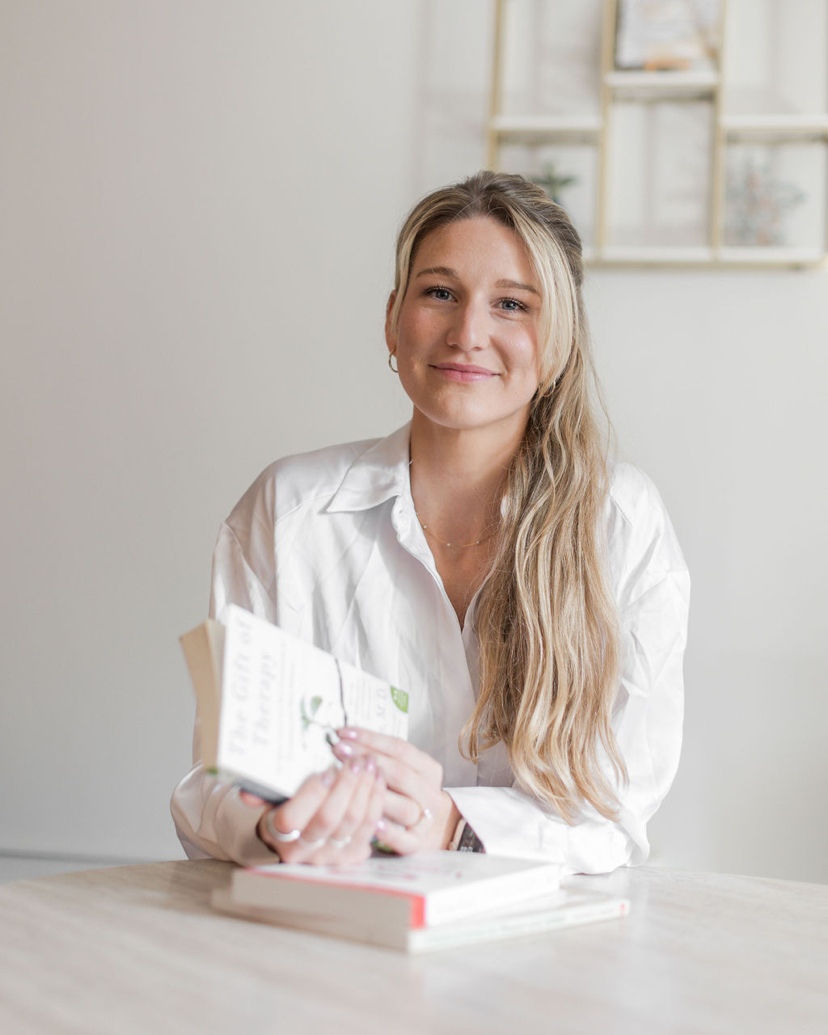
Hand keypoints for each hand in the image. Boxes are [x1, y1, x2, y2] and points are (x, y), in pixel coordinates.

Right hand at [241, 754, 384, 865]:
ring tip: (370, 764)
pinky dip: (376, 800)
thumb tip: (246, 794)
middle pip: (329, 819)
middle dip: (346, 786)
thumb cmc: (284, 809)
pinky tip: (378, 778)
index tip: (326, 770)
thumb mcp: (269, 800)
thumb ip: (260, 793)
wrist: (296, 838)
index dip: (311, 794)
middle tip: (356, 761)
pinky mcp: (353, 854)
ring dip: (365, 789)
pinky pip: (370, 826)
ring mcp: (331, 855)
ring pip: (353, 822)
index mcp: (279, 835)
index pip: (292, 819)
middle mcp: (305, 851)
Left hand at [331, 728, 459, 854]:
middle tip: (339, 750)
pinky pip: (405, 840)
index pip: (400, 748)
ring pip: (404, 807)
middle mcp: (430, 793)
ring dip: (376, 795)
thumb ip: (378, 756)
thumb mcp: (402, 769)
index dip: (371, 739)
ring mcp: (426, 819)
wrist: (432, 826)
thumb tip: (343, 740)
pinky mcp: (418, 843)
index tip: (343, 733)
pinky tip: (371, 823)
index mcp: (428, 769)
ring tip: (351, 784)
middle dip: (368, 760)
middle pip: (400, 774)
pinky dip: (389, 833)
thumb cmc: (405, 792)